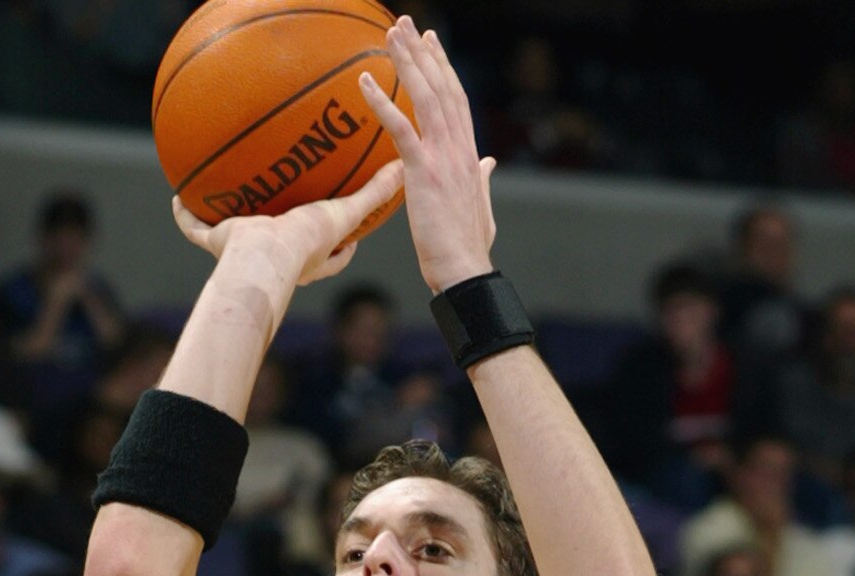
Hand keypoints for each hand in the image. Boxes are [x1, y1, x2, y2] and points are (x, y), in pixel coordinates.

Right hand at [171, 161, 404, 291]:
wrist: (264, 260)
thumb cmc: (304, 242)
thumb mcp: (345, 213)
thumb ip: (374, 192)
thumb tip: (403, 168)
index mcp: (310, 257)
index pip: (335, 256)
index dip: (345, 247)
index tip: (351, 233)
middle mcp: (278, 258)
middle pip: (284, 245)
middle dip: (285, 231)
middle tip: (289, 207)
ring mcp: (244, 251)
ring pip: (236, 237)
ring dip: (228, 221)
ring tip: (226, 196)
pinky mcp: (219, 244)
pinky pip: (195, 229)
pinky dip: (184, 216)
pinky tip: (177, 196)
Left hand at [359, 17, 495, 295]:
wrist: (465, 271)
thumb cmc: (468, 248)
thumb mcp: (481, 207)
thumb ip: (482, 179)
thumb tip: (489, 164)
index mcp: (468, 153)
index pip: (456, 99)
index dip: (443, 68)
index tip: (431, 43)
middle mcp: (458, 147)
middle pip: (441, 87)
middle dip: (423, 52)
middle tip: (405, 24)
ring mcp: (442, 156)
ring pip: (424, 97)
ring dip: (406, 62)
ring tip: (390, 34)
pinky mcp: (423, 172)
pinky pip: (400, 128)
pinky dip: (382, 102)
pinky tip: (365, 81)